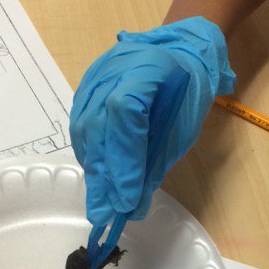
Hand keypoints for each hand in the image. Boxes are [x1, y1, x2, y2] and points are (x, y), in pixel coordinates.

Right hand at [70, 17, 234, 223]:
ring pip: (85, 130)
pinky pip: (81, 127)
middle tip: (102, 216)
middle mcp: (113, 70)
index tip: (125, 200)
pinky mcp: (85, 88)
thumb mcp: (181, 130)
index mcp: (147, 69)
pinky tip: (96, 177)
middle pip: (98, 128)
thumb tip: (132, 206)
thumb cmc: (187, 92)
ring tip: (98, 204)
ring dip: (93, 171)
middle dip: (102, 177)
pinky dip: (89, 156)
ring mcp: (95, 77)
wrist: (178, 52)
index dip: (123, 161)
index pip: (125, 115)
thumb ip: (155, 164)